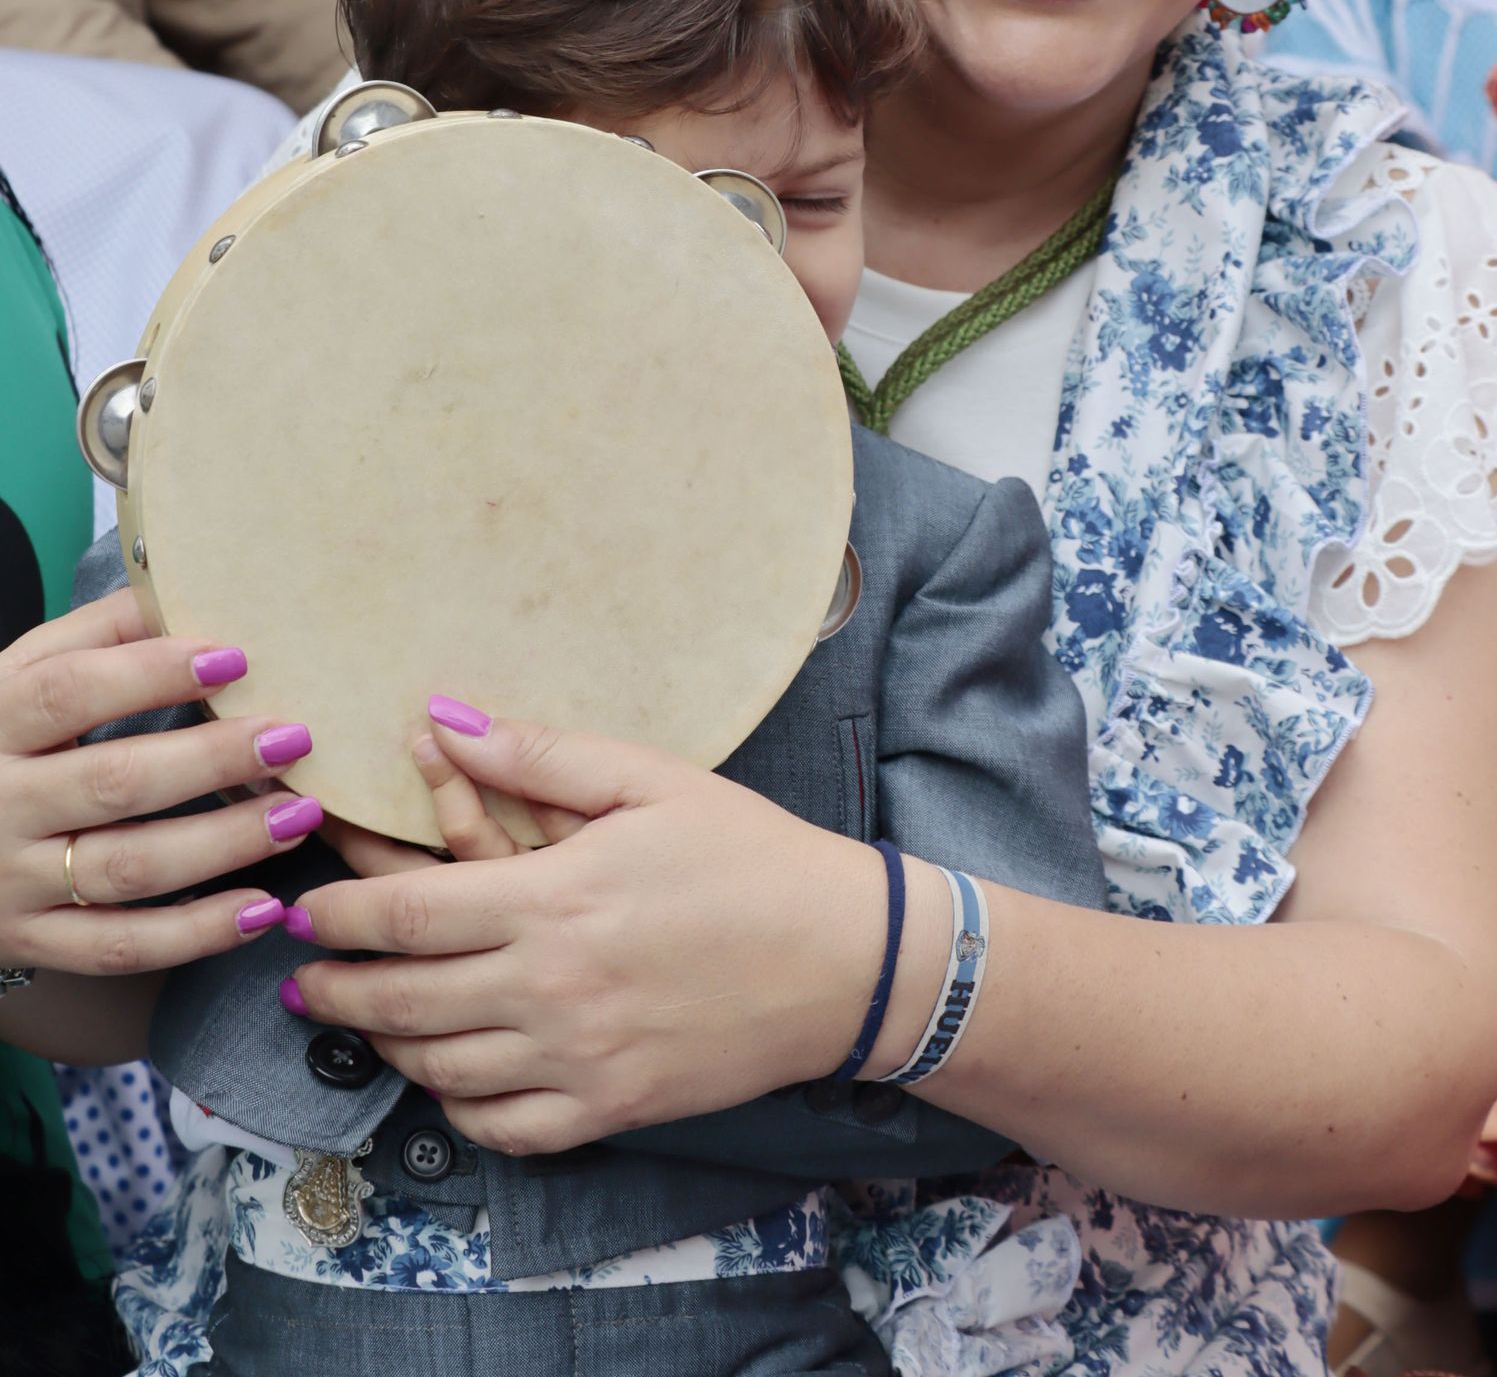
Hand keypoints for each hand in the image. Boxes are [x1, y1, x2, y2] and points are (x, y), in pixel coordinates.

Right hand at [0, 590, 319, 973]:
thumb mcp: (19, 677)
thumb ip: (95, 634)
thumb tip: (181, 588)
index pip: (68, 693)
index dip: (150, 674)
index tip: (235, 659)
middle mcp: (1, 805)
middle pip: (112, 782)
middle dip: (211, 762)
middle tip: (294, 738)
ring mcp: (15, 882)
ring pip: (126, 869)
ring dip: (222, 844)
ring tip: (300, 816)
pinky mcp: (34, 942)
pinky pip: (119, 947)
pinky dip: (195, 933)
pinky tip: (262, 908)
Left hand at [289, 713, 881, 1155]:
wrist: (844, 958)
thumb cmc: (748, 854)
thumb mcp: (650, 780)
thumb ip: (540, 753)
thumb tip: (439, 721)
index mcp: (553, 900)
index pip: (402, 916)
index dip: (334, 916)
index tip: (303, 909)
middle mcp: (551, 990)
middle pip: (399, 1002)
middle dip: (333, 987)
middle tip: (302, 972)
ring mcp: (577, 1061)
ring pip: (437, 1069)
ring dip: (383, 1044)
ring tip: (363, 1015)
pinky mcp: (609, 1110)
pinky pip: (500, 1127)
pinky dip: (454, 1106)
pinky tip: (446, 1073)